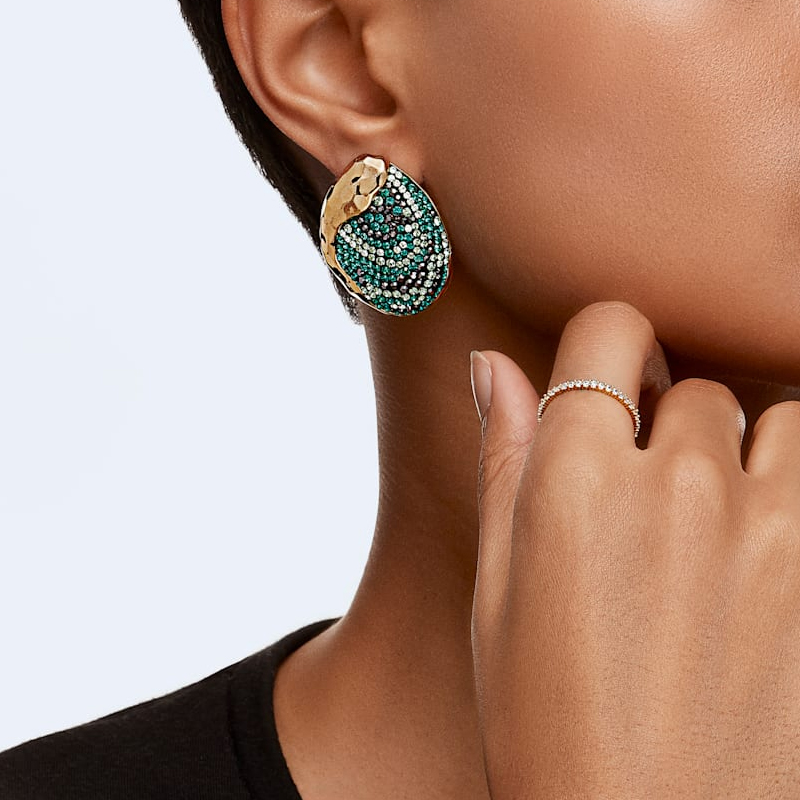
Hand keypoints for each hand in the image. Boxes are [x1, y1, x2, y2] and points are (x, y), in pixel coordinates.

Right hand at [469, 300, 799, 798]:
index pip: (611, 330)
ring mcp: (770, 532)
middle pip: (694, 385)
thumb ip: (505, 459)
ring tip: (721, 515)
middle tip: (652, 490)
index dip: (609, 346)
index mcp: (576, 482)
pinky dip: (793, 495)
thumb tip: (494, 365)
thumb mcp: (498, 586)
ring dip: (751, 449)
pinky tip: (760, 552)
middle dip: (670, 420)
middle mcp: (676, 487)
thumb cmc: (548, 718)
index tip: (613, 384)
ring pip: (781, 419)